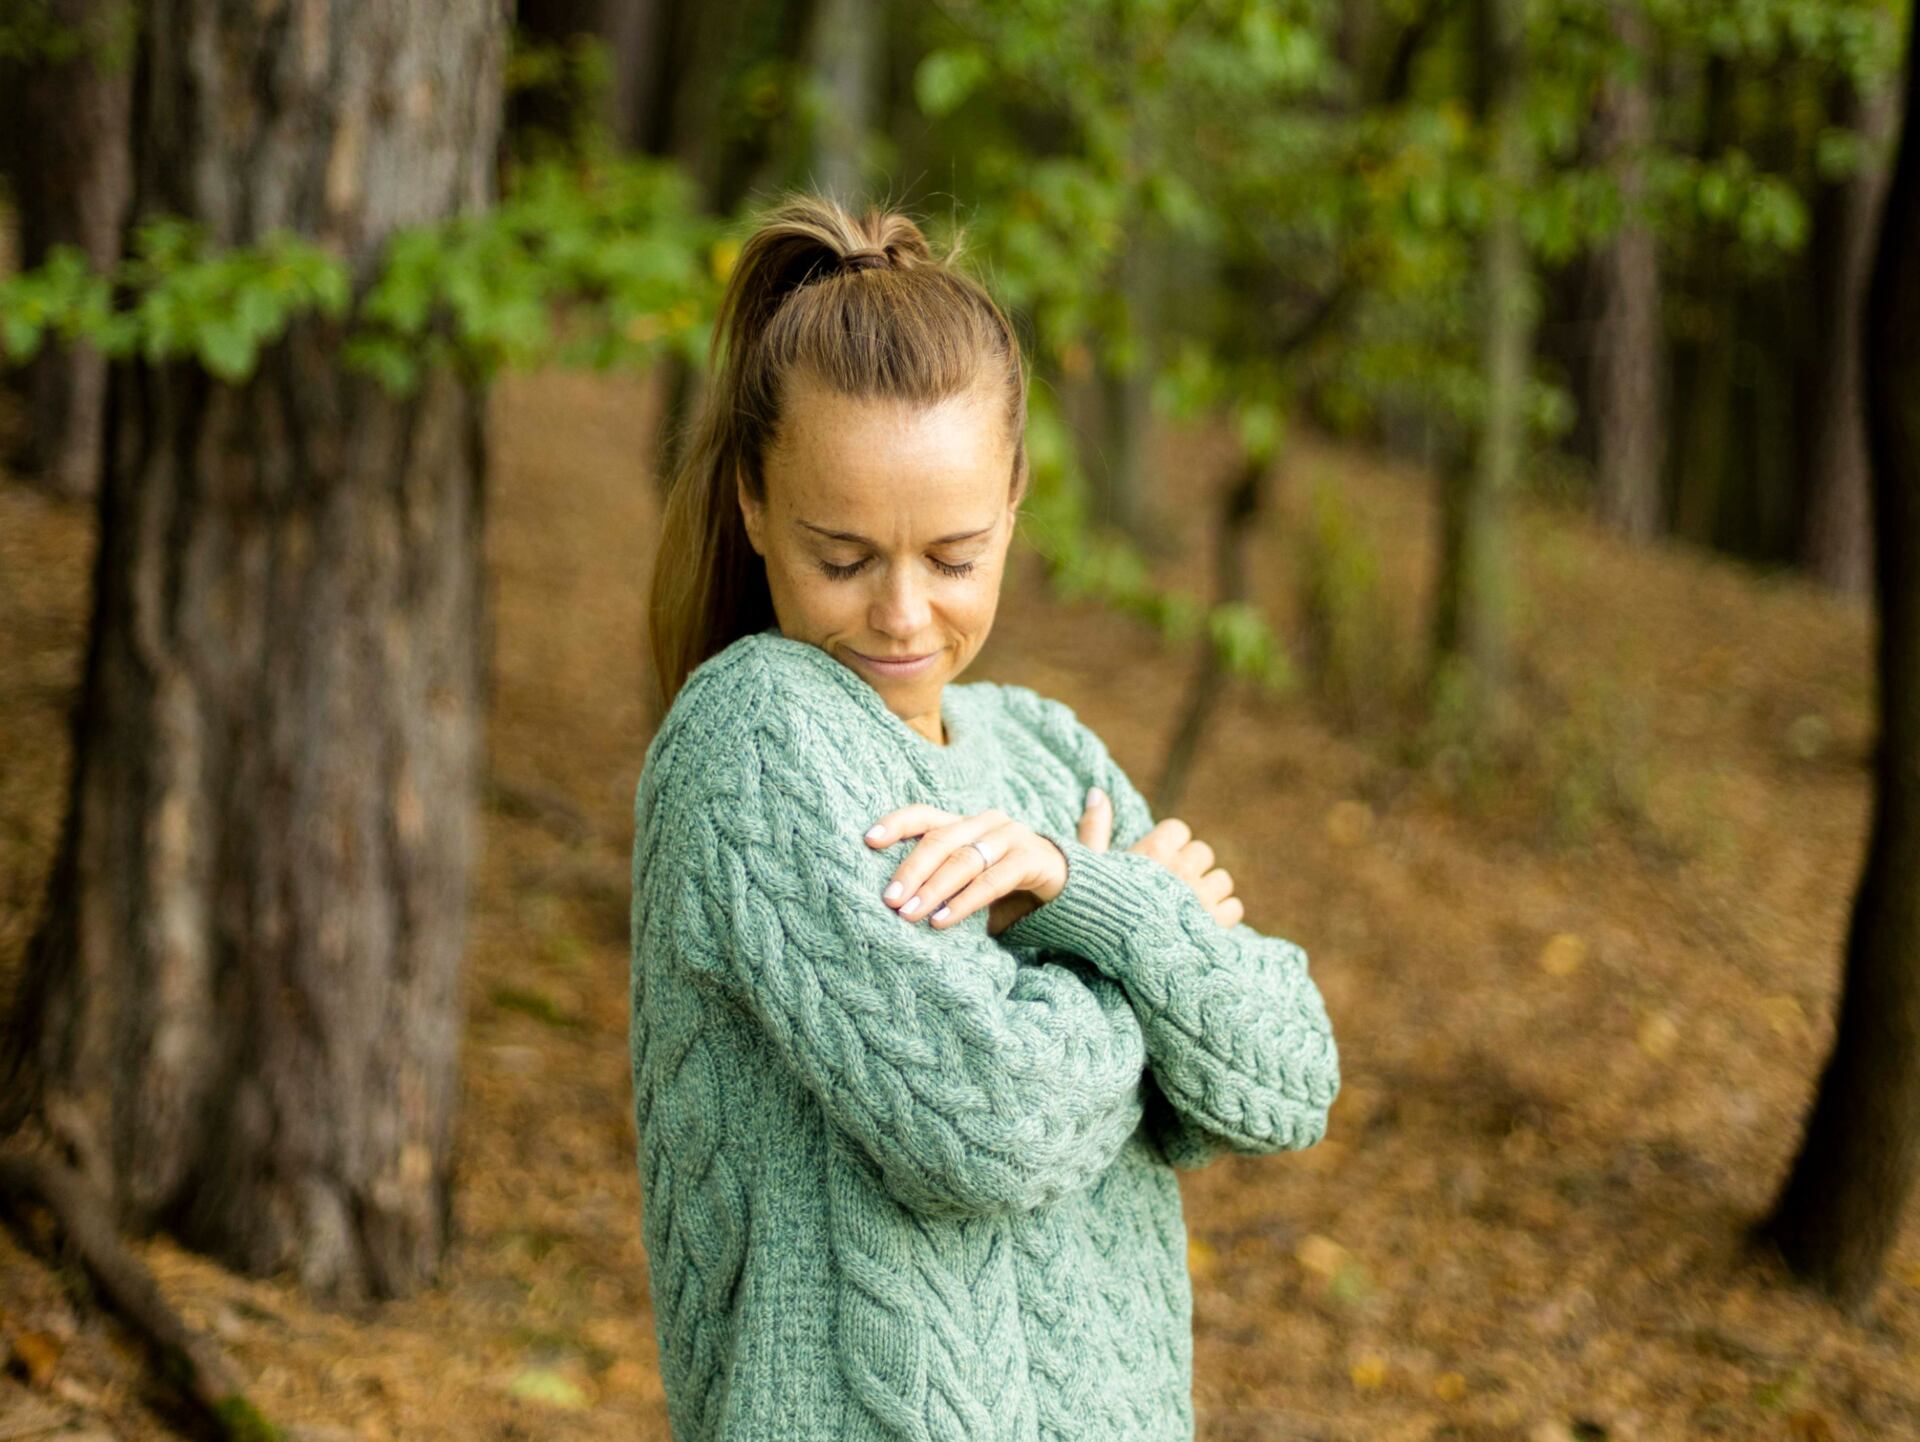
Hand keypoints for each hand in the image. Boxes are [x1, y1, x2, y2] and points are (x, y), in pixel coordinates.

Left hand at [864, 805, 1067, 936]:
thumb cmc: (1006, 891)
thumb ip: (939, 882)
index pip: (923, 815)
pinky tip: (942, 920)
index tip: (868, 840)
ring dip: (933, 888)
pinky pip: (992, 881)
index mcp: (965, 824)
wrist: (1068, 893)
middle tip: (889, 899)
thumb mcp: (968, 884)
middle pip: (939, 840)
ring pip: (963, 860)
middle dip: (911, 870)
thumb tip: (892, 902)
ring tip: (909, 914)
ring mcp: (1011, 837)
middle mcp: (986, 823)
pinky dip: (964, 902)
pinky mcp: (1032, 859)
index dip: (895, 824)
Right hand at [1079, 787, 1242, 928]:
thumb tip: (1097, 791)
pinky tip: (1202, 924)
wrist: (1110, 955)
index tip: (1156, 863)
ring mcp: (1200, 896)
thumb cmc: (1096, 908)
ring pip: (1221, 879)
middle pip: (1202, 853)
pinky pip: (1233, 907)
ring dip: (1209, 891)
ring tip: (1189, 907)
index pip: (1179, 830)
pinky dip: (1222, 915)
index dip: (1169, 845)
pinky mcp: (1213, 923)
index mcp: (1153, 852)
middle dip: (1191, 867)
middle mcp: (1181, 869)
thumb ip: (1095, 827)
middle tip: (1172, 888)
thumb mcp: (1089, 866)